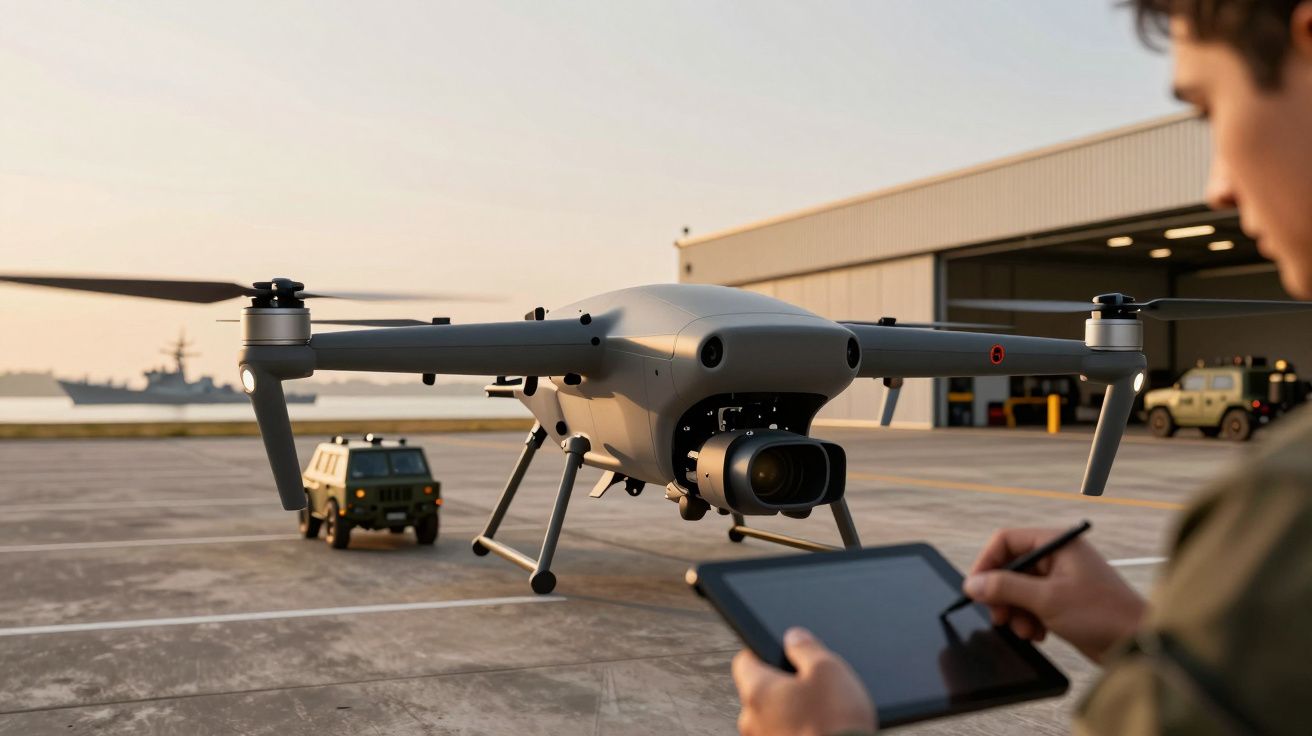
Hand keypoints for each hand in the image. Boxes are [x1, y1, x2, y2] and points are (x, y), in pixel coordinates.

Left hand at [732, 627, 876, 735]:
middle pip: (759, 692)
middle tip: (810, 686)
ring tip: (821, 714)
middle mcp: (751, 721)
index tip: (779, 652)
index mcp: (757, 691)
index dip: (762, 652)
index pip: (743, 661)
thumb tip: (793, 636)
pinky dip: (795, 731)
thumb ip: (806, 648)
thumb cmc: (835, 722)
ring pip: (771, 719)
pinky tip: (820, 731)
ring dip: (789, 713)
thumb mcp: (828, 671)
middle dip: (781, 686)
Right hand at [964, 527, 1146, 662]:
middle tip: (998, 616)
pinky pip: (1032, 605)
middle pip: (1010, 567)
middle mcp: (1058, 557)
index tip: (976, 588)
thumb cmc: (1103, 614)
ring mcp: (1062, 580)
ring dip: (1015, 612)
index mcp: (1057, 544)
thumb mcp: (1046, 599)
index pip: (1006, 541)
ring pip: (1019, 590)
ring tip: (1024, 629)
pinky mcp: (1065, 602)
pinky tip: (1038, 634)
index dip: (986, 563)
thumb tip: (973, 583)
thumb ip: (1005, 588)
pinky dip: (1029, 620)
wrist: (1139, 644)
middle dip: (1002, 594)